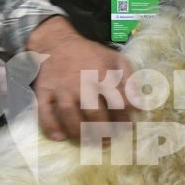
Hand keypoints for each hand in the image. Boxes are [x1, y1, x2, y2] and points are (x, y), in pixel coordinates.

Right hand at [24, 16, 136, 141]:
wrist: (57, 43)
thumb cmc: (91, 55)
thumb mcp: (116, 60)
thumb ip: (130, 82)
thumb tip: (140, 108)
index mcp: (102, 73)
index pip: (117, 102)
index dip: (124, 118)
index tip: (126, 128)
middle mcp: (81, 82)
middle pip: (93, 112)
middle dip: (103, 131)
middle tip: (107, 140)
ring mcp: (61, 87)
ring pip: (69, 115)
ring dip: (79, 133)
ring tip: (88, 142)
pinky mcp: (44, 91)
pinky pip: (44, 112)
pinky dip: (51, 126)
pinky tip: (59, 137)